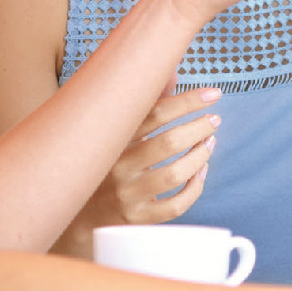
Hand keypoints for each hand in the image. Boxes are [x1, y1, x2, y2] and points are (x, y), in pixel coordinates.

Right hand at [86, 77, 218, 227]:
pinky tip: (200, 173)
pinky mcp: (136, 218)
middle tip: (214, 120)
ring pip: (174, 174)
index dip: (188, 100)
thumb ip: (145, 105)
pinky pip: (175, 205)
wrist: (77, 216)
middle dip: (198, 127)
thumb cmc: (105, 165)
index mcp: (113, 138)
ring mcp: (126, 194)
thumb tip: (172, 72)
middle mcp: (117, 165)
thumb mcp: (118, 133)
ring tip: (210, 143)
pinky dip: (195, 188)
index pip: (155, 112)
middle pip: (168, 143)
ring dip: (200, 156)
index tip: (213, 94)